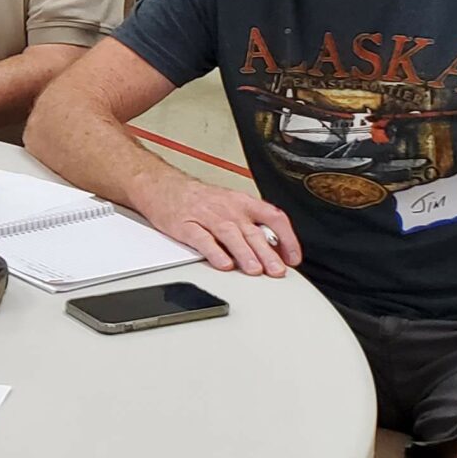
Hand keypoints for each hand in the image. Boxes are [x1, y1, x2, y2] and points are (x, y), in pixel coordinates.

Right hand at [130, 175, 300, 276]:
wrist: (163, 186)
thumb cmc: (199, 199)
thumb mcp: (230, 204)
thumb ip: (251, 225)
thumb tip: (274, 249)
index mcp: (243, 203)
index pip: (273, 217)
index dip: (287, 238)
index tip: (293, 257)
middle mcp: (229, 209)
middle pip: (252, 231)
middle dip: (267, 253)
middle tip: (277, 271)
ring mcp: (207, 217)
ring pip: (230, 235)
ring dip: (244, 253)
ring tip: (253, 270)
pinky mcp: (186, 226)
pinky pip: (202, 239)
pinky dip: (214, 252)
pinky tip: (223, 264)